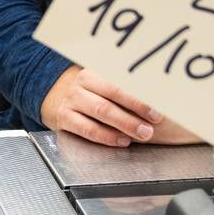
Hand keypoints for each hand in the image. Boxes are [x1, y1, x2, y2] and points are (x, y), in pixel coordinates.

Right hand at [40, 65, 166, 147]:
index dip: (139, 98)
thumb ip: (123, 89)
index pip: (119, 84)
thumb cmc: (88, 92)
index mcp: (93, 73)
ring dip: (124, 125)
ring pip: (100, 112)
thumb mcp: (100, 83)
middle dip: (135, 112)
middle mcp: (81, 85)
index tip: (158, 110)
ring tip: (143, 134)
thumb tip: (159, 97)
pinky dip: (106, 136)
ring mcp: (71, 102)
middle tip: (152, 125)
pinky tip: (122, 141)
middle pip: (111, 97)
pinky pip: (87, 129)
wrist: (54, 96)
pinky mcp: (64, 119)